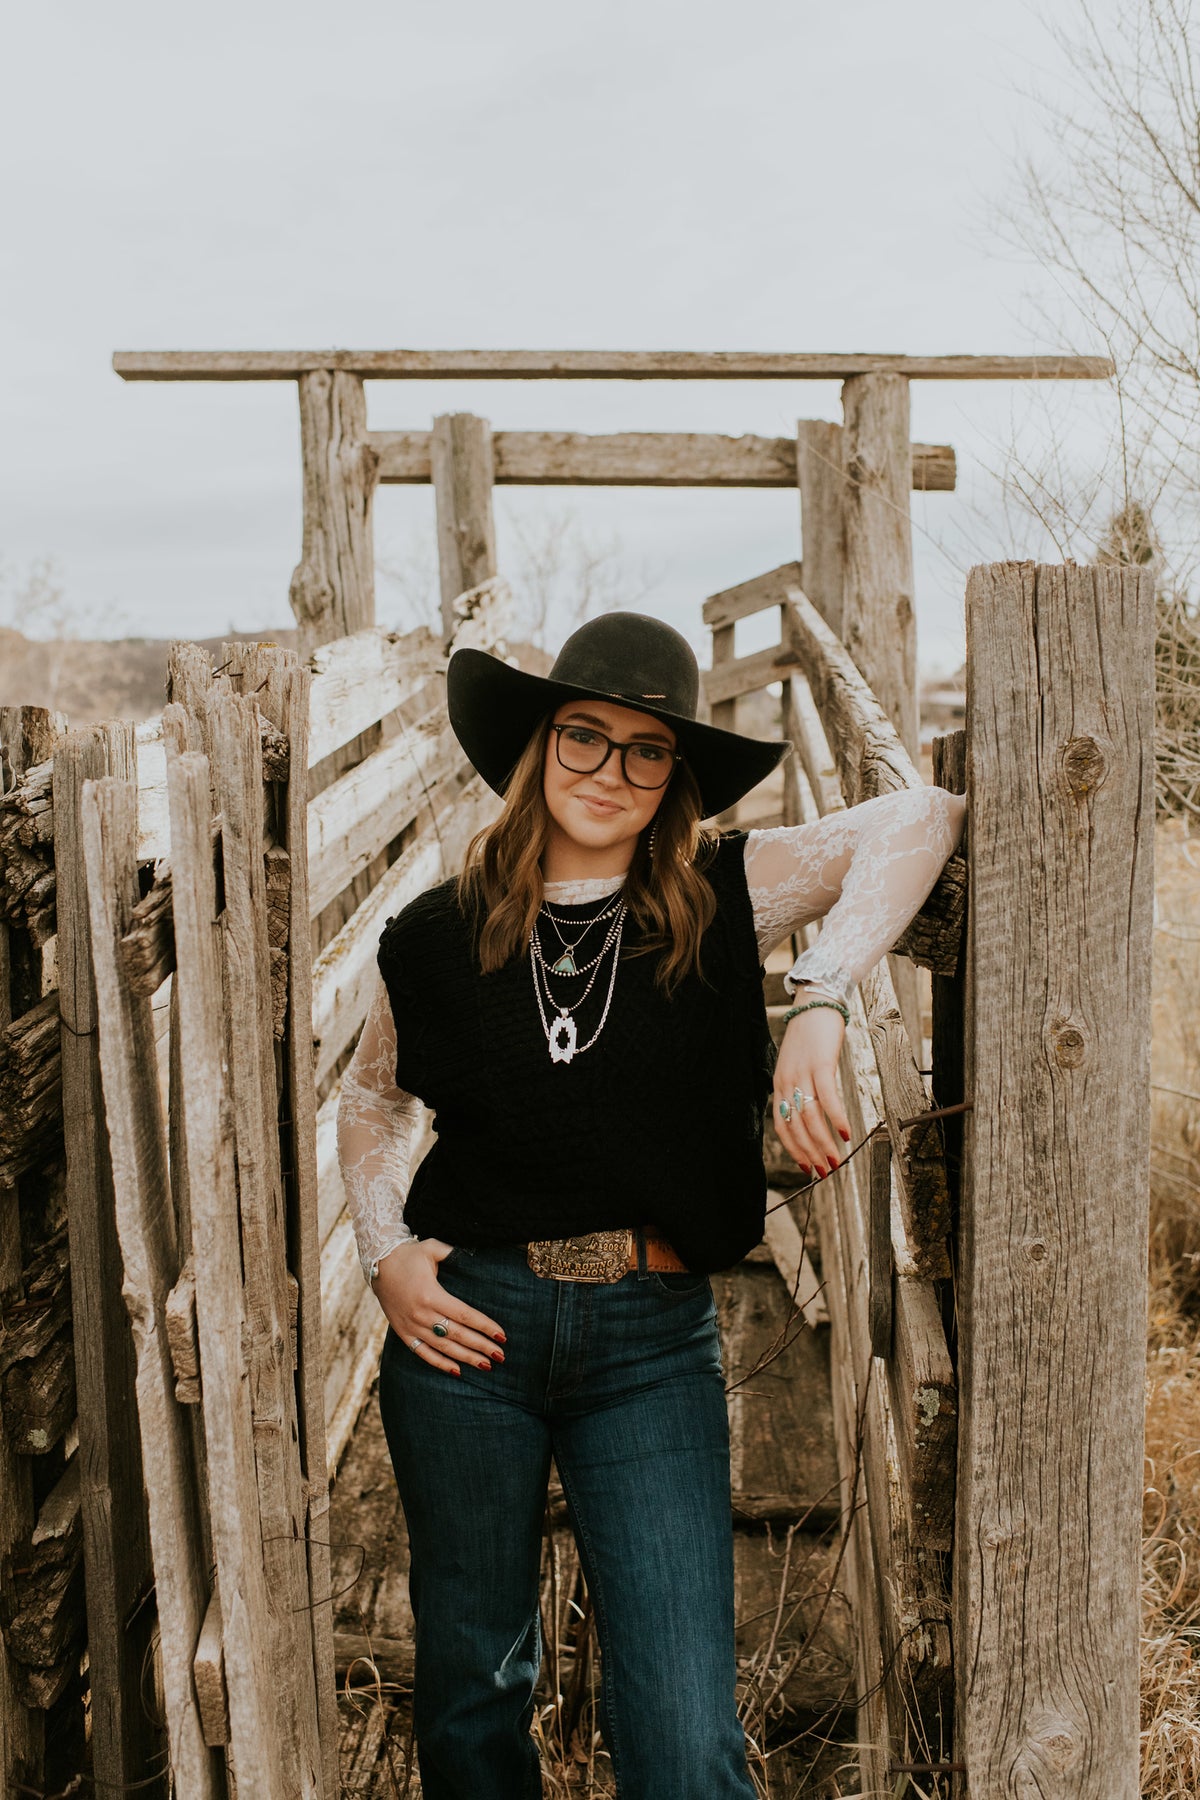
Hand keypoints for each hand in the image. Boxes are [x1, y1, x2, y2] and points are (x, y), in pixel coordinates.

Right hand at [371, 1238, 505, 1376]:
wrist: (378, 1266)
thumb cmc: (409, 1256)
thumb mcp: (431, 1248)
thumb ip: (452, 1252)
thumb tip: (474, 1255)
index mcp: (431, 1295)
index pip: (465, 1315)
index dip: (485, 1326)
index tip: (502, 1335)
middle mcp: (421, 1314)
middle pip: (458, 1335)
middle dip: (481, 1346)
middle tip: (501, 1355)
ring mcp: (412, 1327)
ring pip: (444, 1348)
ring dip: (466, 1358)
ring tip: (486, 1365)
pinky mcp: (404, 1333)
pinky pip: (423, 1354)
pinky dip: (440, 1364)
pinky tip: (458, 1371)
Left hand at [773, 1007, 850, 1176]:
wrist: (815, 1003)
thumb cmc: (810, 1038)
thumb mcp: (798, 1066)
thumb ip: (801, 1090)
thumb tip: (814, 1117)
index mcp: (779, 1085)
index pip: (782, 1126)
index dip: (794, 1150)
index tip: (807, 1168)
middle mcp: (787, 1082)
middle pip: (797, 1127)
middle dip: (811, 1154)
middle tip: (826, 1172)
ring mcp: (802, 1073)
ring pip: (810, 1118)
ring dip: (824, 1143)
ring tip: (836, 1160)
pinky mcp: (820, 1064)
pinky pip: (827, 1097)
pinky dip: (836, 1118)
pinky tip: (846, 1133)